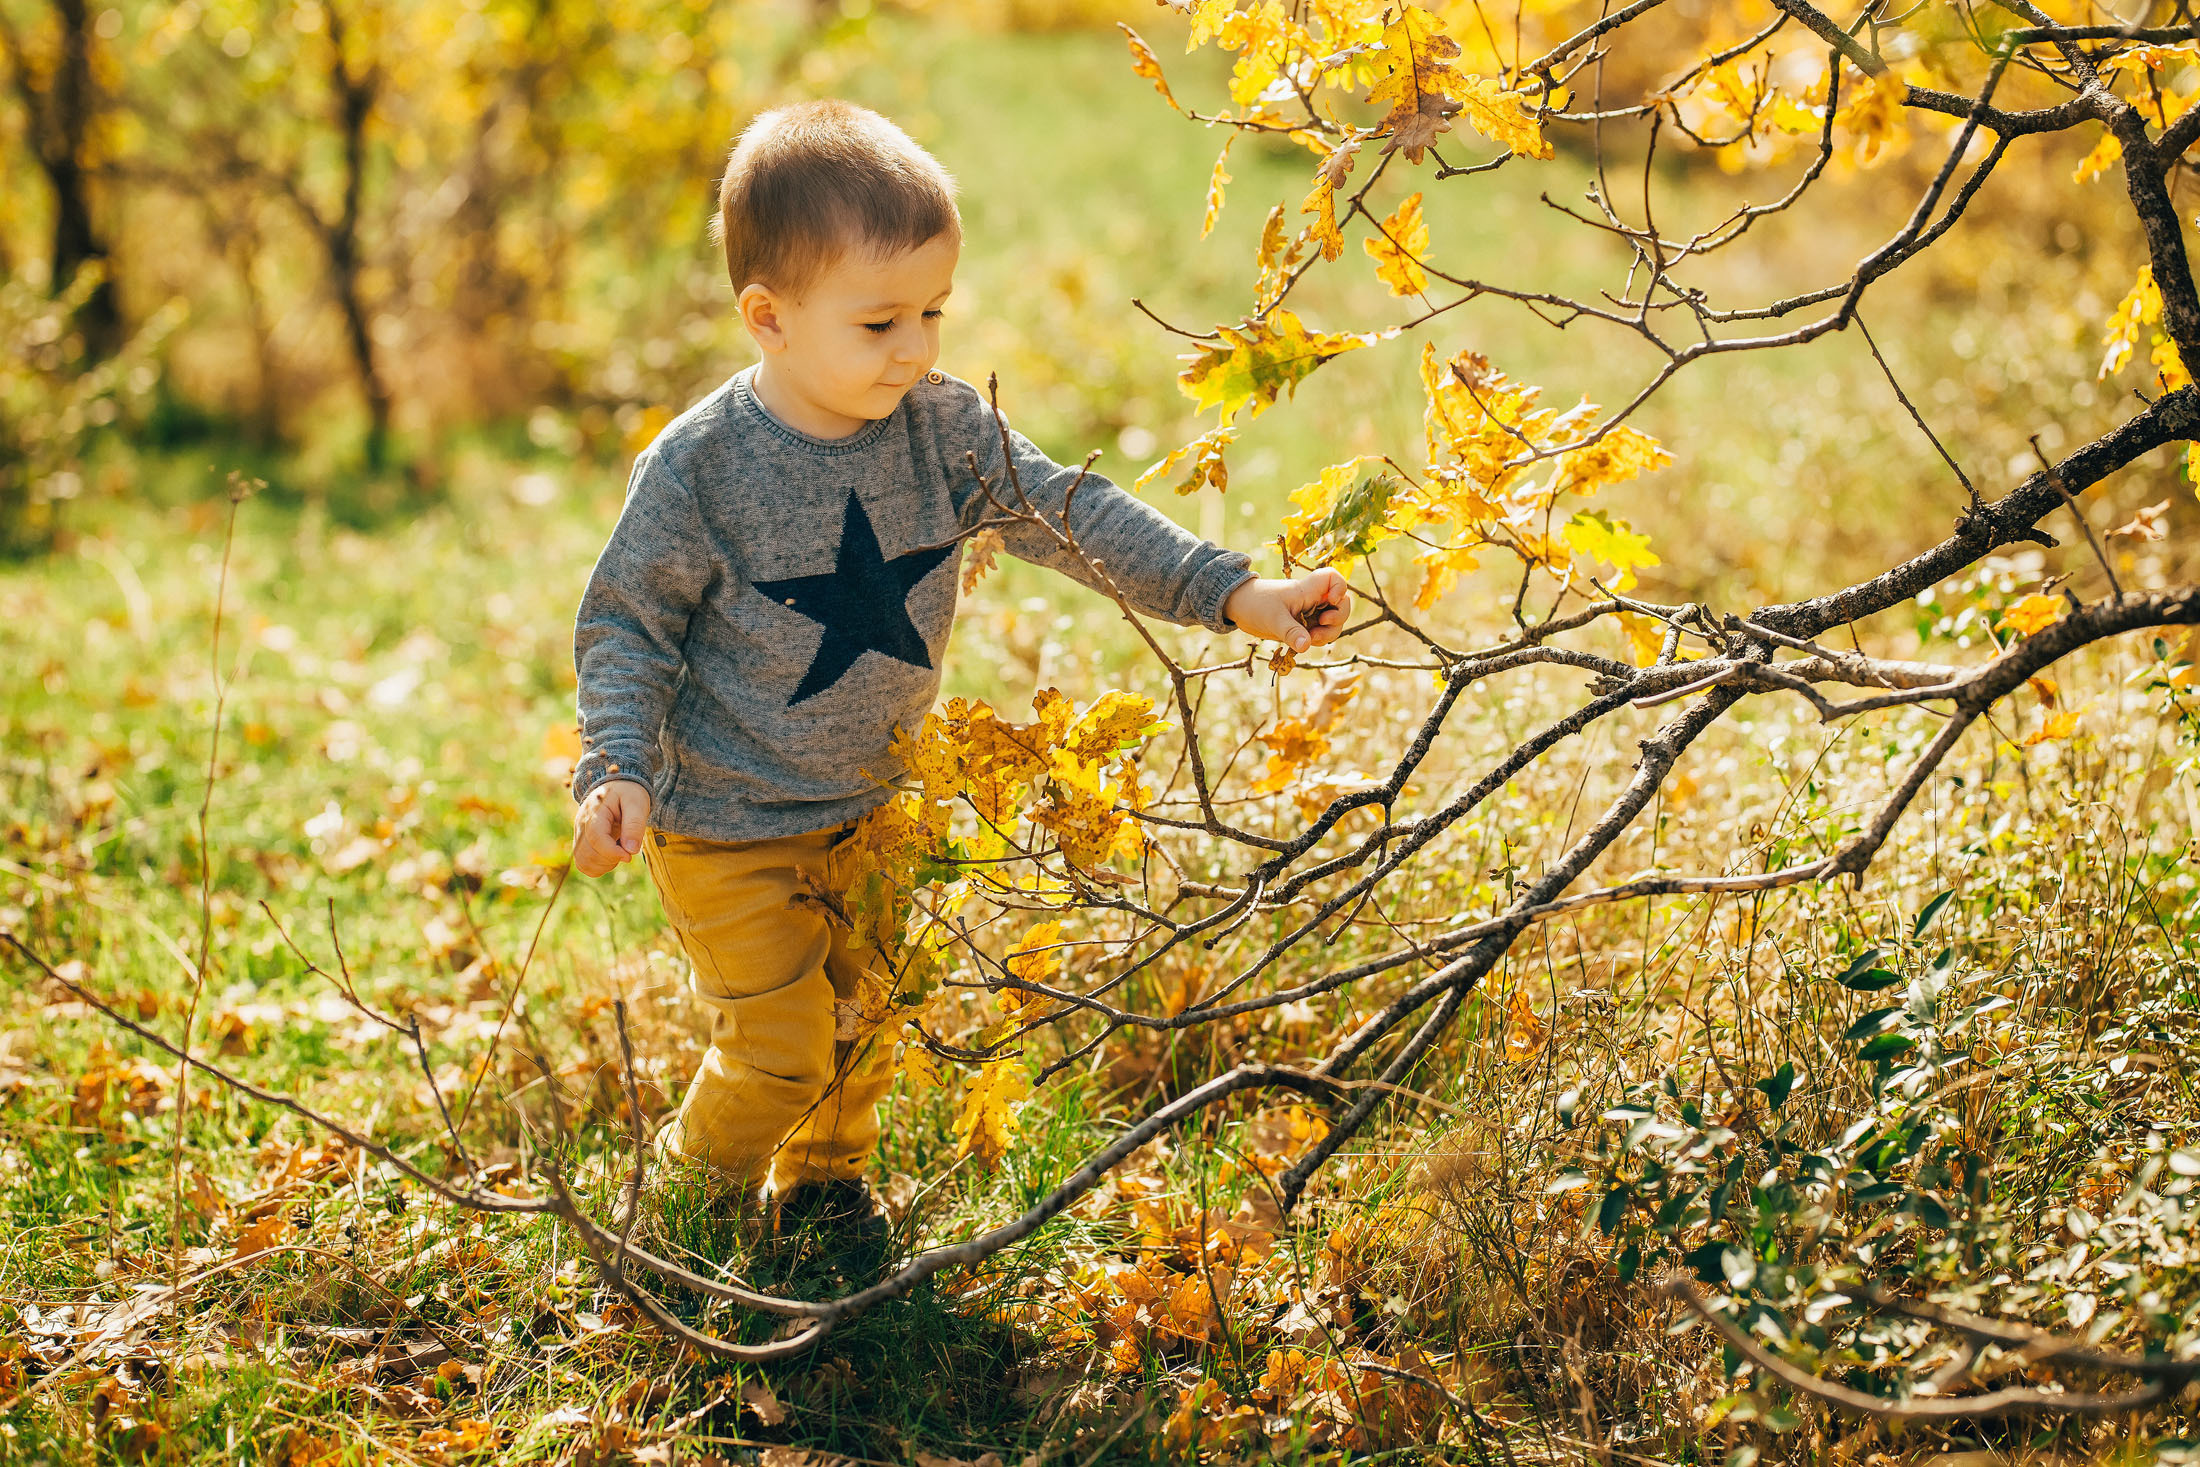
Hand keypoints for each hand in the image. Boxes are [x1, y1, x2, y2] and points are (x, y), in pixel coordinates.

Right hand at [574, 778, 651, 876]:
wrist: (617, 786)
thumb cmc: (628, 793)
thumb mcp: (637, 803)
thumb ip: (634, 825)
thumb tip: (631, 851)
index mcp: (595, 812)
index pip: (596, 838)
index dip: (612, 852)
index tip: (629, 855)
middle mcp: (582, 825)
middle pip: (588, 855)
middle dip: (611, 859)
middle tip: (627, 849)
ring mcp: (579, 835)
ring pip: (584, 863)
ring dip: (605, 865)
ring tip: (619, 851)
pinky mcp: (581, 843)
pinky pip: (584, 864)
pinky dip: (598, 866)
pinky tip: (611, 855)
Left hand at [1223, 569, 1352, 652]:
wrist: (1238, 607)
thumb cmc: (1255, 604)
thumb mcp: (1272, 619)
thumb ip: (1290, 632)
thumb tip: (1306, 646)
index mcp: (1307, 590)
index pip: (1334, 578)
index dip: (1340, 588)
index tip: (1331, 602)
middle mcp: (1313, 600)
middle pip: (1342, 605)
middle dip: (1338, 619)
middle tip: (1320, 627)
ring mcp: (1310, 613)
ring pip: (1333, 622)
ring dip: (1329, 634)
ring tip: (1309, 640)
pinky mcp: (1303, 626)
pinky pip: (1319, 633)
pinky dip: (1317, 640)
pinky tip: (1303, 644)